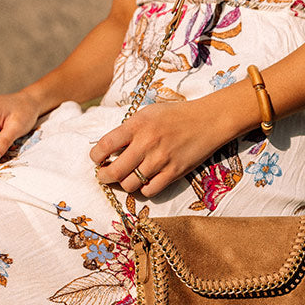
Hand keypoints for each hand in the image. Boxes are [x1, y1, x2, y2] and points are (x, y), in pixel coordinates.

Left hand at [91, 98, 232, 197]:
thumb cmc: (175, 115)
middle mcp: (146, 143)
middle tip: (103, 175)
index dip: (95, 157)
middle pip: (114, 171)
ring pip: (130, 184)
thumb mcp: (148, 113)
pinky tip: (145, 181)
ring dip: (124, 183)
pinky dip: (143, 189)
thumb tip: (108, 149)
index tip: (97, 159)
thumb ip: (128, 129)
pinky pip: (150, 191)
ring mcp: (160, 160)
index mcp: (137, 125)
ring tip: (126, 177)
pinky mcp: (174, 172)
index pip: (105, 146)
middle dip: (103, 176)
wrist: (208, 120)